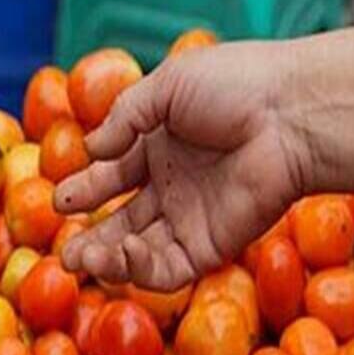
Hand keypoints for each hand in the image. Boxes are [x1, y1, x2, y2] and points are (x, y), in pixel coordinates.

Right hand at [54, 25, 353, 292]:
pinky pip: (167, 268)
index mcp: (160, 146)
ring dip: (106, 259)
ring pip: (138, 252)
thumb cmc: (236, 86)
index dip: (85, 189)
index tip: (60, 200)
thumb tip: (90, 150)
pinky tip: (124, 250)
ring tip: (81, 258)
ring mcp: (191, 219)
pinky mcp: (210, 246)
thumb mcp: (168, 86)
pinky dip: (139, 268)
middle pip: (120, 222)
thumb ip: (124, 118)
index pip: (112, 175)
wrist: (292, 115)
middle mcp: (173, 187)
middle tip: (63, 251)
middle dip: (89, 238)